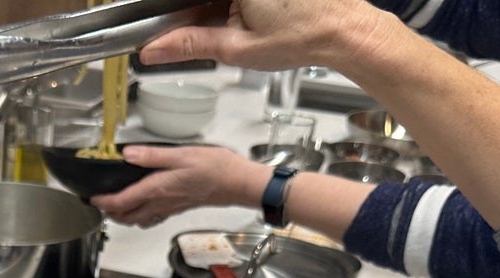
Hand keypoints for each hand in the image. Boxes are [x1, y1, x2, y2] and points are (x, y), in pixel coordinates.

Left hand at [92, 143, 264, 226]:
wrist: (237, 183)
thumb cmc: (214, 168)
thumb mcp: (181, 155)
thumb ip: (152, 155)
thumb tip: (128, 154)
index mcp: (157, 190)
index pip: (122, 201)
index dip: (103, 201)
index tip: (91, 197)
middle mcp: (160, 203)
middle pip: (126, 217)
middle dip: (109, 212)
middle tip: (98, 202)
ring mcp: (169, 208)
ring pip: (138, 220)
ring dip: (123, 216)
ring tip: (114, 206)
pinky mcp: (177, 208)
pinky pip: (152, 218)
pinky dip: (140, 217)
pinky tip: (141, 208)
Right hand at [140, 0, 383, 73]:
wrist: (345, 31)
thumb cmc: (303, 36)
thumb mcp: (238, 47)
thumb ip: (191, 45)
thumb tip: (154, 50)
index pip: (184, 0)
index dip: (168, 13)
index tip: (154, 21)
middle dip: (194, 11)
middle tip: (194, 27)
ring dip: (213, 8)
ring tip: (243, 22)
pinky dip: (231, 4)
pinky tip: (250, 14)